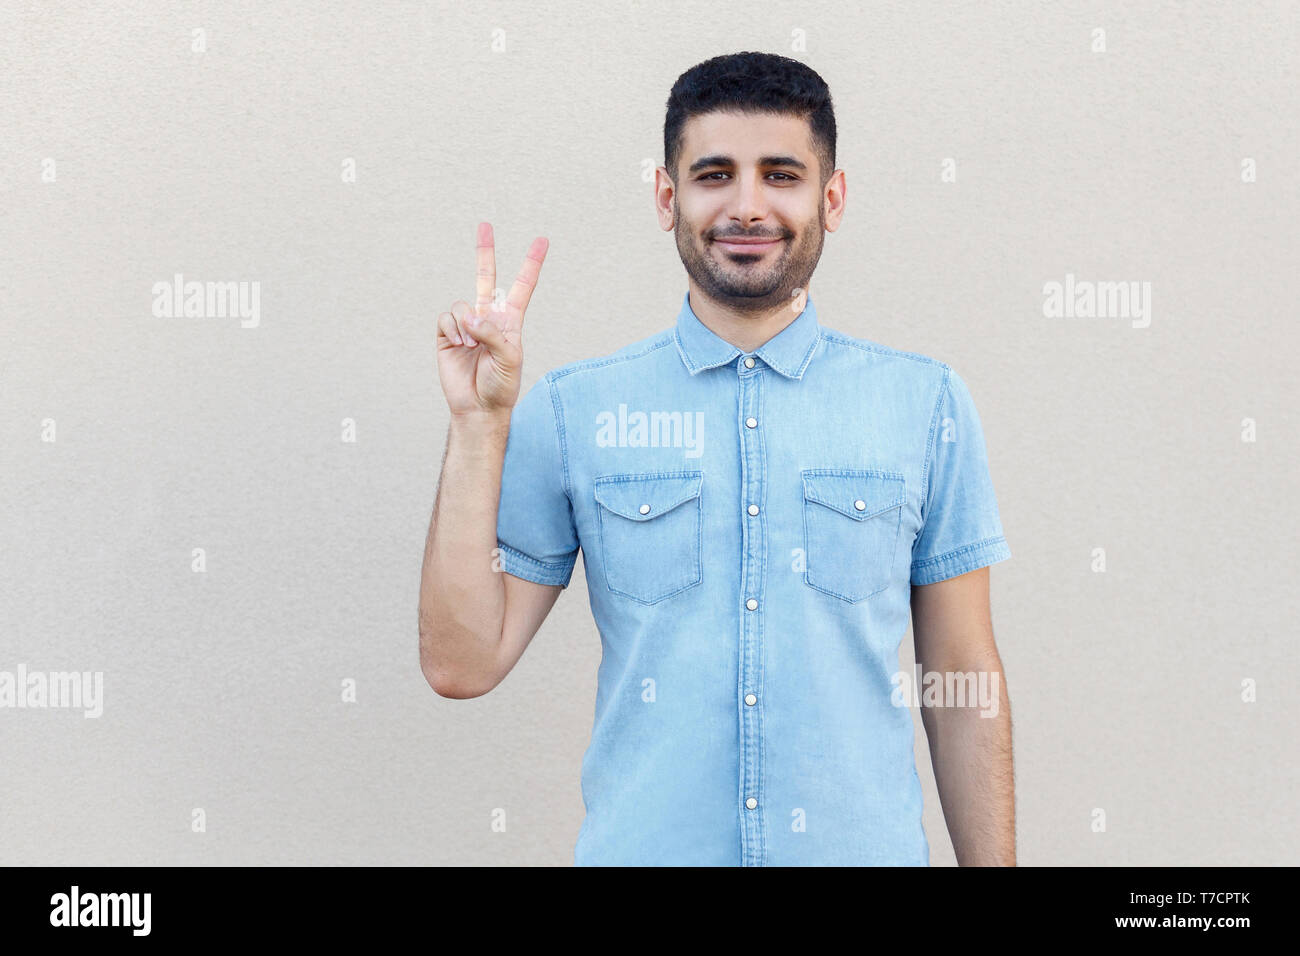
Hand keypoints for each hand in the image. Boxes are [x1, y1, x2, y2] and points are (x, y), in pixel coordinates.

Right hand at [436, 222, 547, 417]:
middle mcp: (488, 318)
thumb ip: (493, 333)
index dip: (531, 264)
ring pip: (462, 305)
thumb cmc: (501, 386)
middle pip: (487, 278)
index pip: (523, 286)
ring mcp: (466, 325)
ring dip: (466, 325)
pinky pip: (446, 317)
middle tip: (485, 225)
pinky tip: (458, 344)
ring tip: (471, 346)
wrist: (478, 407)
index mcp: (510, 321)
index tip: (542, 241)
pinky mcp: (447, 335)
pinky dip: (452, 329)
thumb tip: (470, 317)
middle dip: (485, 252)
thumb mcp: (509, 358)